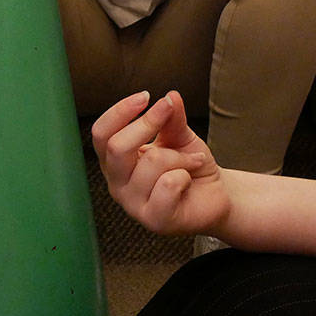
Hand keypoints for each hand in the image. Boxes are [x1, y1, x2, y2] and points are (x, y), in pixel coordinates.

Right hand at [92, 90, 229, 235]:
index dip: (120, 111)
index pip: (101, 134)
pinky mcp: (154, 219)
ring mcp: (133, 204)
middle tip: (169, 114)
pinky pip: (168, 184)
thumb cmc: (189, 165)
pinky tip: (188, 180)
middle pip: (116, 147)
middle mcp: (117, 183)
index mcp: (115, 161)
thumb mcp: (180, 135)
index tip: (147, 96)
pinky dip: (185, 175)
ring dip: (180, 155)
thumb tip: (171, 96)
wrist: (214, 195)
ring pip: (152, 162)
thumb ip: (171, 117)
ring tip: (191, 161)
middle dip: (148, 124)